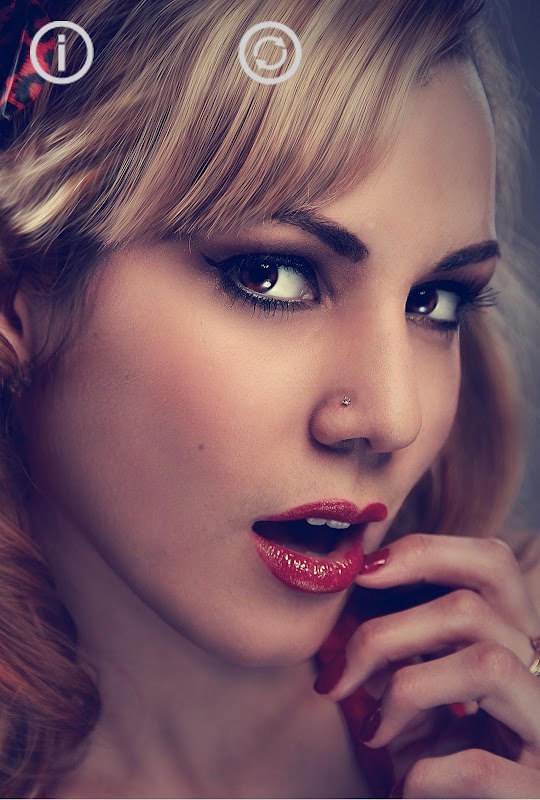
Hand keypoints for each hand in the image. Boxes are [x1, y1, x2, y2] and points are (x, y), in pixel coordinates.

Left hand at [321, 533, 539, 797]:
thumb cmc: (440, 754)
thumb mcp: (424, 688)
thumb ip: (406, 641)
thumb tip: (348, 581)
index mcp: (514, 642)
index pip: (493, 562)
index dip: (427, 552)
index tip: (363, 572)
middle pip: (472, 610)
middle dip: (387, 634)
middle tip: (338, 676)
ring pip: (487, 665)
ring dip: (407, 692)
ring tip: (374, 731)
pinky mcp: (537, 793)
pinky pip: (476, 766)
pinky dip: (422, 775)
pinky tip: (402, 790)